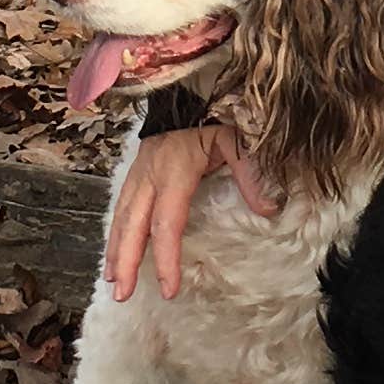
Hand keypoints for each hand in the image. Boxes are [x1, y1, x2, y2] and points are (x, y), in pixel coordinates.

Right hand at [103, 118, 265, 299]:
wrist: (189, 86)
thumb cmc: (215, 113)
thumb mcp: (238, 138)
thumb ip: (251, 173)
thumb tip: (269, 210)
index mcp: (174, 168)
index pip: (168, 222)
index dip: (166, 258)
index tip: (170, 290)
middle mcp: (150, 173)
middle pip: (133, 225)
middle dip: (126, 262)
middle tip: (123, 296)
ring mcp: (139, 171)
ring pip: (121, 217)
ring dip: (115, 251)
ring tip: (113, 283)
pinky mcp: (136, 170)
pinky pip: (121, 206)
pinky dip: (115, 233)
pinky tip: (114, 253)